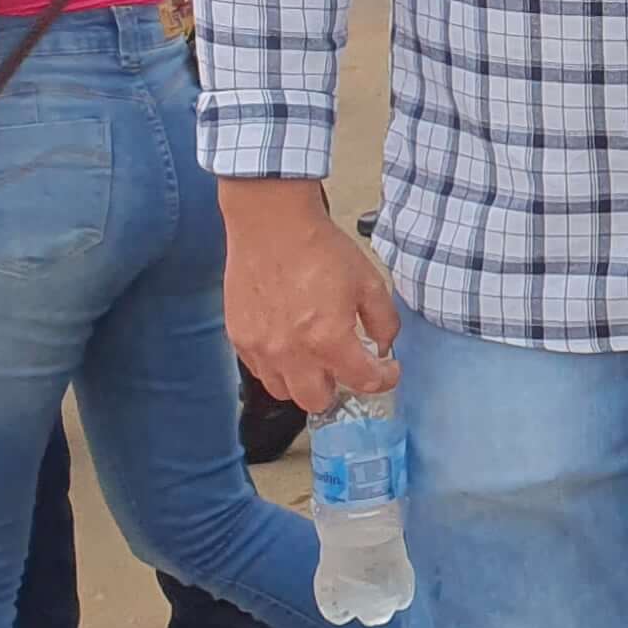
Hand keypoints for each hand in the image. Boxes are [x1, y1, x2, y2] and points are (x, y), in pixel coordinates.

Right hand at [222, 186, 401, 411]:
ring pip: (284, 392)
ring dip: (304, 382)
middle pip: (317, 402)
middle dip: (338, 389)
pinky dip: (278, 367)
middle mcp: (291, 352)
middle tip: (347, 367)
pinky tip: (290, 344)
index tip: (387, 369)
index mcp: (328, 339)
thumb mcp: (368, 281)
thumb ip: (384, 320)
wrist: (271, 224)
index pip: (363, 381)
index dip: (383, 378)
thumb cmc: (318, 248)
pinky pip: (259, 371)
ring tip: (316, 358)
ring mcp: (260, 348)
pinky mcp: (239, 337)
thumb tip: (383, 344)